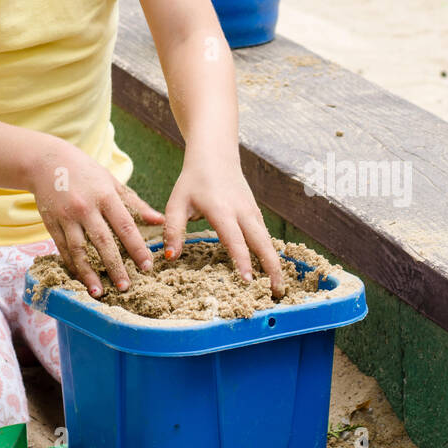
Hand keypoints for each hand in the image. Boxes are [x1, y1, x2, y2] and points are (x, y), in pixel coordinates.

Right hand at [29, 139, 164, 296]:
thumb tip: (160, 220)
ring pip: (79, 250)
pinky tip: (81, 279)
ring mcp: (66, 216)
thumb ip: (135, 203)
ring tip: (99, 292)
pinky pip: (63, 249)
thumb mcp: (111, 182)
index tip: (147, 266)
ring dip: (89, 273)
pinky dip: (72, 266)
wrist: (47, 161)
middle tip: (126, 287)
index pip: (124, 226)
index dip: (136, 248)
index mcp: (105, 195)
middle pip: (103, 242)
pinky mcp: (51, 224)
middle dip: (115, 266)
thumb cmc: (85, 171)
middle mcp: (85, 207)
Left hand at [163, 156, 285, 298]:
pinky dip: (270, 252)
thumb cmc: (193, 180)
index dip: (241, 260)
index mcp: (221, 210)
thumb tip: (170, 257)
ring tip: (278, 288)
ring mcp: (251, 210)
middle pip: (261, 242)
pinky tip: (272, 268)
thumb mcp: (177, 203)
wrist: (214, 155)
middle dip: (271, 267)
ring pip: (267, 240)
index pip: (234, 238)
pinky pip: (265, 235)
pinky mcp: (255, 211)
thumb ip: (173, 229)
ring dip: (275, 262)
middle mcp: (241, 211)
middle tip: (276, 292)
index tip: (247, 280)